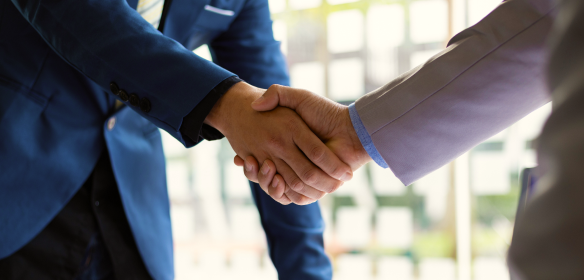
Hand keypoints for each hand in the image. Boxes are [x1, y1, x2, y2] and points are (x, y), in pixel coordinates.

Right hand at [205, 82, 352, 204]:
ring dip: (265, 182)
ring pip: (277, 188)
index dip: (248, 162)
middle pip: (266, 177)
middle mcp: (294, 163)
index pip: (261, 160)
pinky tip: (275, 180)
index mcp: (288, 147)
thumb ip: (277, 94)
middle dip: (254, 173)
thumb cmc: (325, 112)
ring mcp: (304, 176)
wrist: (351, 130)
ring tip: (263, 168)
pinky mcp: (314, 187)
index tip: (240, 156)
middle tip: (247, 162)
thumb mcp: (299, 98)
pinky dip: (282, 193)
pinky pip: (293, 197)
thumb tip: (255, 105)